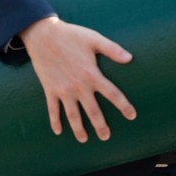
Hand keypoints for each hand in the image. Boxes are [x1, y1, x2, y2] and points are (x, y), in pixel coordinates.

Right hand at [20, 16, 135, 142]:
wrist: (43, 35)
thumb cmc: (71, 35)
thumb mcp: (94, 39)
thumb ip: (112, 49)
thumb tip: (130, 58)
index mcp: (92, 75)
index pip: (112, 94)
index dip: (124, 106)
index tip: (132, 116)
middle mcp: (79, 86)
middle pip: (93, 111)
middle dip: (100, 126)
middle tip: (106, 136)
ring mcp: (63, 90)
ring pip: (73, 115)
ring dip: (78, 129)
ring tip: (84, 139)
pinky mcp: (50, 90)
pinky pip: (52, 110)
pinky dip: (55, 121)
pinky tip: (58, 131)